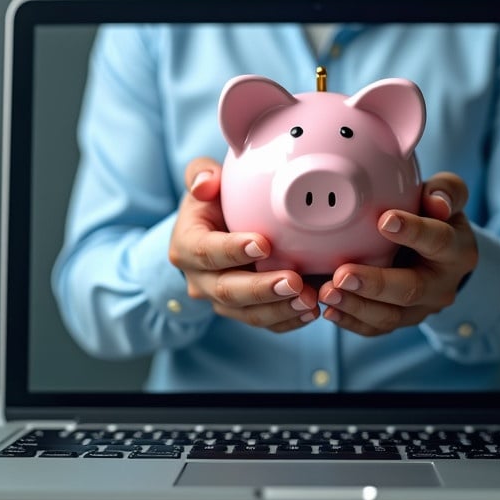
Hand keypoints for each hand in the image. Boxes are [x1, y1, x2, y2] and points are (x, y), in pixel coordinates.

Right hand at [168, 157, 319, 331]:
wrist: (216, 232)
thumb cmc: (214, 203)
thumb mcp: (205, 183)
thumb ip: (201, 175)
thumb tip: (205, 184)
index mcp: (187, 247)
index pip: (206, 251)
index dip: (233, 250)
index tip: (264, 244)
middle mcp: (199, 280)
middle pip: (228, 290)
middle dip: (262, 289)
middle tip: (294, 282)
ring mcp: (221, 301)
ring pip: (248, 313)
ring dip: (280, 309)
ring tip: (310, 301)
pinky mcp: (243, 312)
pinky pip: (265, 323)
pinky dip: (289, 321)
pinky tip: (312, 312)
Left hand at [317, 172, 477, 336]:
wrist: (435, 253)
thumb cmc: (433, 216)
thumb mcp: (446, 197)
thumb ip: (445, 191)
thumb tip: (437, 203)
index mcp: (457, 251)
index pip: (439, 241)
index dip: (413, 231)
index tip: (384, 220)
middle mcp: (442, 286)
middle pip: (411, 289)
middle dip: (375, 284)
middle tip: (343, 274)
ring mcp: (421, 308)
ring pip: (391, 315)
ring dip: (356, 306)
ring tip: (327, 292)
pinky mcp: (400, 320)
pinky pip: (375, 328)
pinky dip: (350, 321)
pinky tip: (328, 310)